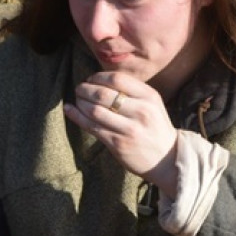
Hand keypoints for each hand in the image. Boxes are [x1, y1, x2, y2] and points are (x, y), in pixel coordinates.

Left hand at [63, 72, 178, 196]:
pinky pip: (92, 127)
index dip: (98, 77)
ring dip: (80, 103)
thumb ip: (131, 91)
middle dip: (85, 89)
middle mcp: (140, 111)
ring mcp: (129, 129)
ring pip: (94, 110)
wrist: (167, 158)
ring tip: (76, 100)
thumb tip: (99, 79)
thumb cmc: (154, 127)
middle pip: (103, 94)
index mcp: (149, 96)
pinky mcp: (117, 143)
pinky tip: (69, 109)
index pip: (117, 79)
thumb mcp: (151, 104)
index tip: (90, 79)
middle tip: (79, 89)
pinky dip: (77, 116)